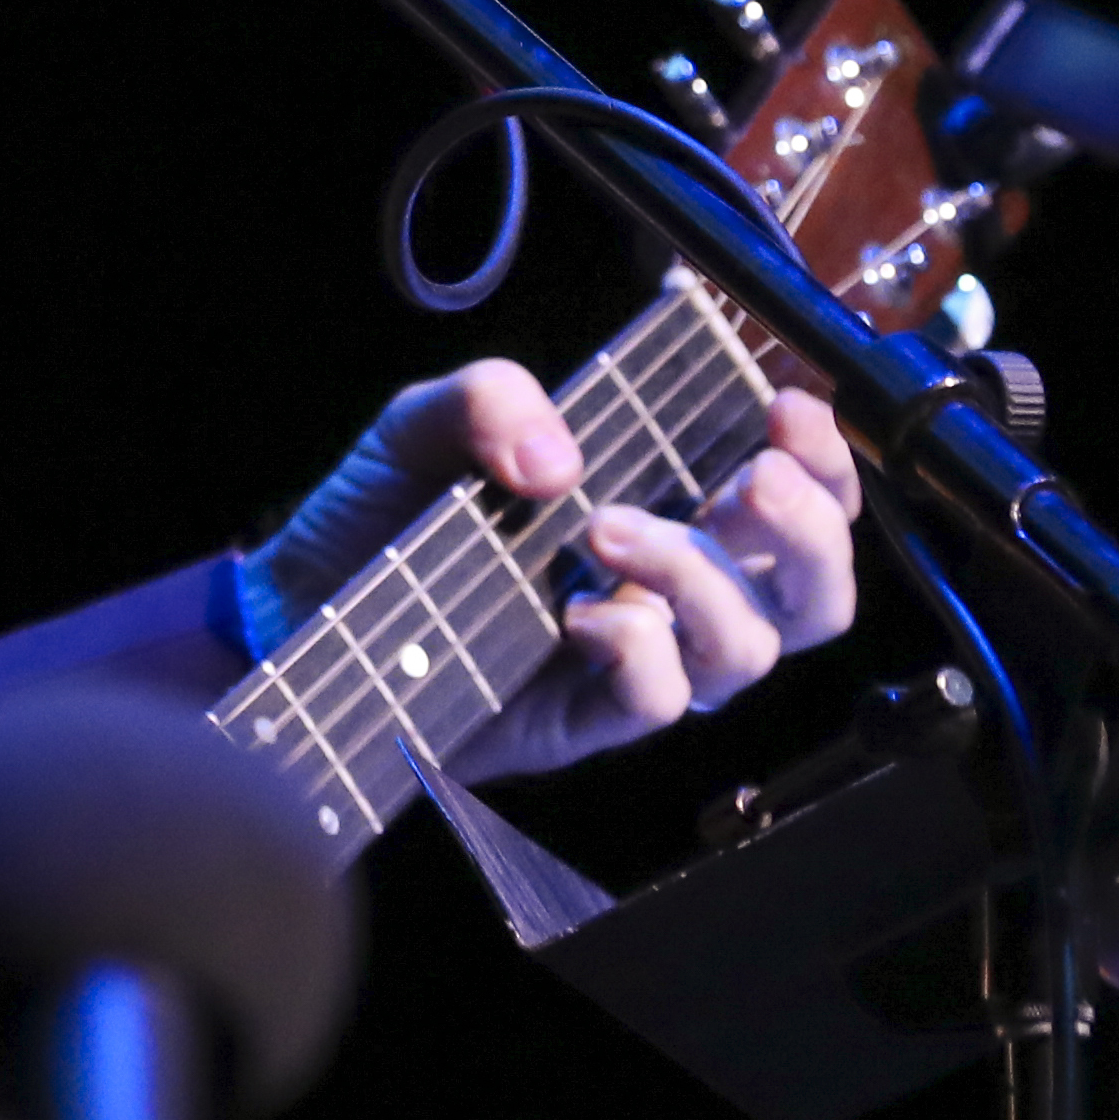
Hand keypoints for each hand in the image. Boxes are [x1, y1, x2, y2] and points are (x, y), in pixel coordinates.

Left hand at [263, 363, 862, 780]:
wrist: (295, 606)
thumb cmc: (381, 513)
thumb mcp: (424, 423)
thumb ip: (491, 398)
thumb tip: (560, 455)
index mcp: (664, 501)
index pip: (795, 495)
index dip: (823, 460)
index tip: (789, 408)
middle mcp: (668, 585)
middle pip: (814, 589)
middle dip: (809, 531)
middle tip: (748, 482)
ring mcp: (633, 657)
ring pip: (749, 650)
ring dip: (703, 580)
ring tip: (609, 529)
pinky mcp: (584, 721)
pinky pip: (660, 701)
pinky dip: (639, 651)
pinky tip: (579, 615)